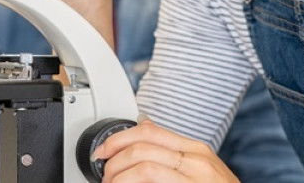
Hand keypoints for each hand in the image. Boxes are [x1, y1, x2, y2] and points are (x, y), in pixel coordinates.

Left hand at [93, 119, 239, 182]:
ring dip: (118, 177)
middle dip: (113, 159)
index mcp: (197, 151)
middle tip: (105, 175)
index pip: (148, 131)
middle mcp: (197, 162)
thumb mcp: (200, 171)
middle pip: (142, 146)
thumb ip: (174, 151)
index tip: (102, 152)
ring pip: (143, 165)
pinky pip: (152, 182)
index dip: (118, 139)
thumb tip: (143, 127)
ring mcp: (195, 180)